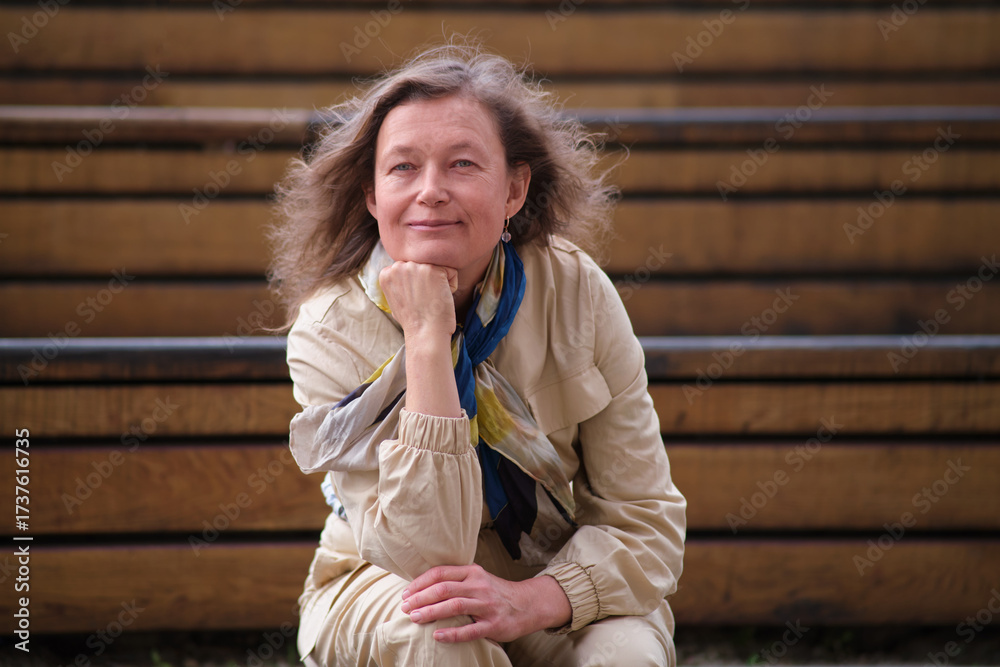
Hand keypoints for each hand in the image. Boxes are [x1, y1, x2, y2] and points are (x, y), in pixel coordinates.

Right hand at [378, 261, 457, 340]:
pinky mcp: (433, 269)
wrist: (425, 333)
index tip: (416, 300)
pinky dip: (451, 286)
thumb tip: (403, 276)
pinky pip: (451, 272)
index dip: (416, 285)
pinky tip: (441, 298)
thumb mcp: (395, 299)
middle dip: (427, 281)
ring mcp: (415, 266)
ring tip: (432, 299)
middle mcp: (399, 266)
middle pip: (423, 266)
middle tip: (425, 300)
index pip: (410, 268)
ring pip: (437, 268)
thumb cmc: (413, 321)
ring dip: (439, 283)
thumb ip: (397, 283)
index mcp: (387, 273)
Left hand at [400, 565, 571, 643]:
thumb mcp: (478, 578)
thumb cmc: (495, 592)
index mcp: (472, 572)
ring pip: (454, 606)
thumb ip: (456, 579)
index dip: (420, 583)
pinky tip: (437, 636)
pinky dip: (452, 633)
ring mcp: (487, 605)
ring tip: (415, 618)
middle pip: (444, 589)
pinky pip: (470, 630)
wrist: (527, 604)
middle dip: (421, 598)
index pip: (441, 573)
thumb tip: (423, 586)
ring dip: (431, 612)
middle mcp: (479, 585)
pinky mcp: (494, 625)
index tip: (406, 593)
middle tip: (405, 608)